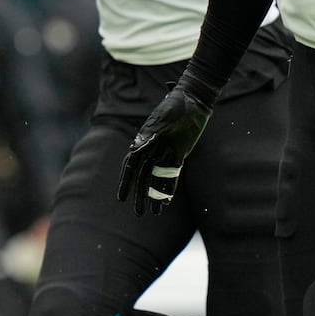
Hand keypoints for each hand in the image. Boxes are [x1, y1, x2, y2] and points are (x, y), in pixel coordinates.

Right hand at [117, 83, 213, 214]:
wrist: (193, 100)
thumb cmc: (175, 105)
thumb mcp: (163, 119)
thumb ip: (150, 134)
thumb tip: (134, 149)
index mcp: (143, 142)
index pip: (130, 167)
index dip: (125, 183)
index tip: (121, 199)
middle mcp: (151, 150)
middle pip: (142, 178)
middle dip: (139, 196)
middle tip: (139, 214)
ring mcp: (165, 153)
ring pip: (156, 179)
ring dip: (154, 195)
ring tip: (154, 213)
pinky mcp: (178, 155)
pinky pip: (171, 175)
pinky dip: (169, 188)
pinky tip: (167, 201)